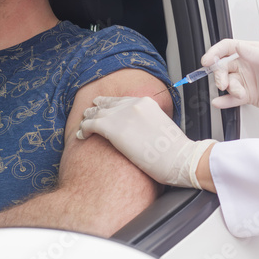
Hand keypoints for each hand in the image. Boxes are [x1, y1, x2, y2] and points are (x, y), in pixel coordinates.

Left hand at [76, 96, 216, 188]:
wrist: (178, 158)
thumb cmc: (175, 151)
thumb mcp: (164, 128)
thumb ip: (151, 124)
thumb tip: (146, 133)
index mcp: (147, 103)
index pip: (123, 100)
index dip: (111, 104)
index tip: (105, 107)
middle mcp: (133, 104)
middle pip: (108, 104)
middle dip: (97, 108)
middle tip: (89, 113)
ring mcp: (121, 114)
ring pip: (96, 112)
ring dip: (88, 118)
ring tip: (82, 124)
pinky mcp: (111, 127)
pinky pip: (90, 124)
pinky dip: (83, 129)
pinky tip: (81, 135)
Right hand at [201, 39, 258, 128]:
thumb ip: (255, 54)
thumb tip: (238, 47)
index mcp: (253, 51)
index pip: (228, 48)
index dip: (215, 53)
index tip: (207, 61)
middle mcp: (247, 65)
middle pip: (223, 68)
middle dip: (220, 76)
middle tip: (224, 84)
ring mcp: (247, 81)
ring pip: (228, 84)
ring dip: (229, 90)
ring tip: (239, 95)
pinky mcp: (249, 96)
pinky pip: (232, 99)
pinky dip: (224, 101)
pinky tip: (219, 103)